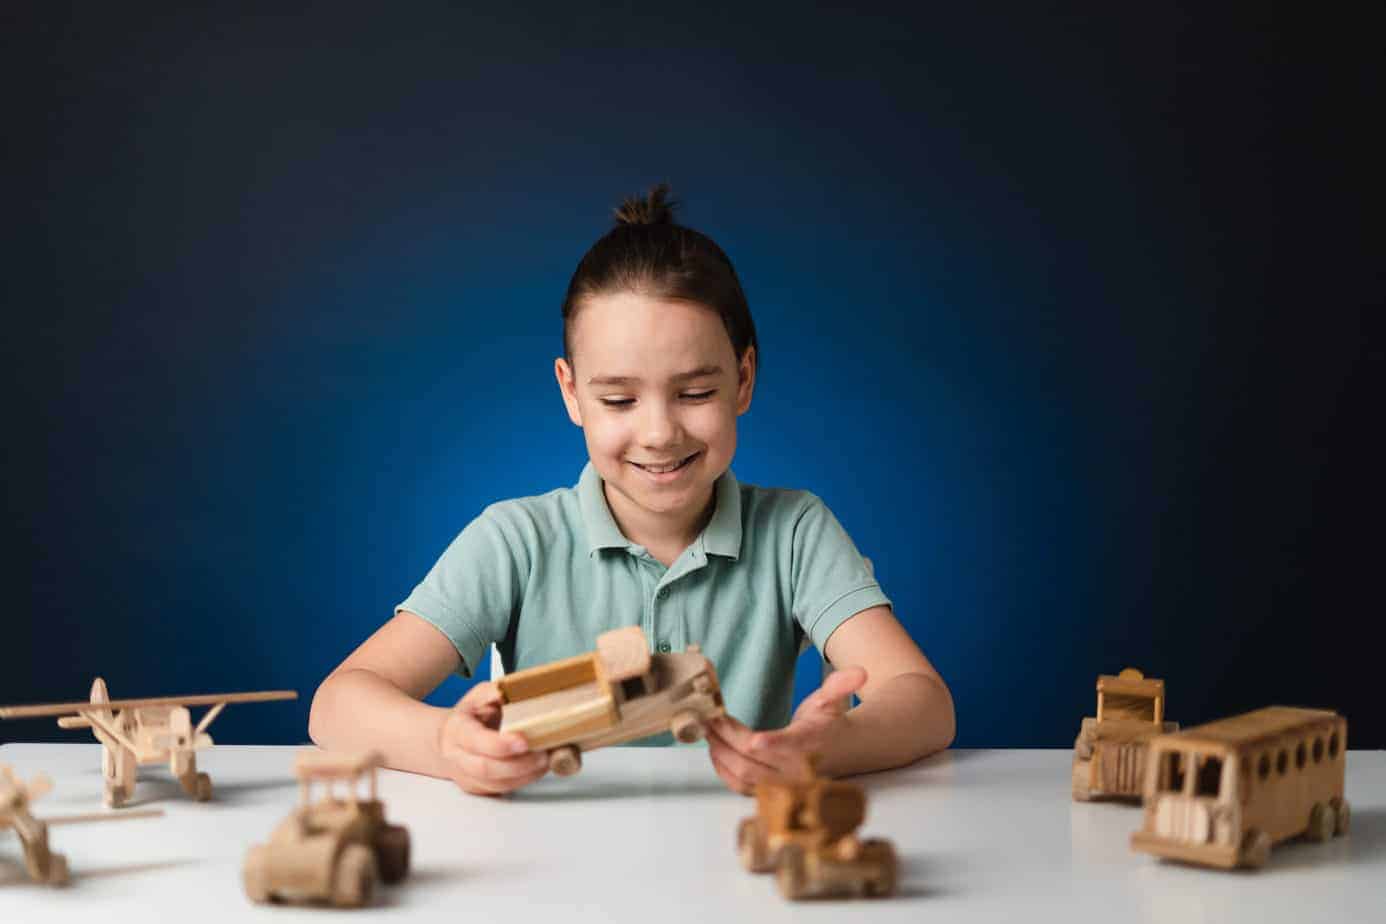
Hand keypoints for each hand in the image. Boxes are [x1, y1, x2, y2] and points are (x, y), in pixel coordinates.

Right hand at [435, 682, 549, 795]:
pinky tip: (539, 768)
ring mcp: (467, 776)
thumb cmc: (470, 715)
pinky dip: (525, 780)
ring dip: (526, 775)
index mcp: (457, 729)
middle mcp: (458, 756)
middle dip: (519, 765)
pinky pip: (503, 789)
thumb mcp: (480, 695)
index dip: (500, 744)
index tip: (523, 741)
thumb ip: (498, 692)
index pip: (475, 741)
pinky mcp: (480, 788)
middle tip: (544, 754)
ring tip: (547, 761)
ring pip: (497, 784)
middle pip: (486, 769)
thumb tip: (522, 689)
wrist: (449, 739)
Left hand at [706, 666, 866, 794]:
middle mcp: (796, 771)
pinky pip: (740, 787)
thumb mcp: (832, 701)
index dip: (773, 745)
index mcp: (810, 746)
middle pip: (753, 760)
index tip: (755, 740)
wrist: (835, 755)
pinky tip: (714, 749)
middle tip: (709, 717)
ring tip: (707, 730)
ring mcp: (781, 785)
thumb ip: (840, 685)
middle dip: (726, 738)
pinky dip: (722, 769)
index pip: (791, 747)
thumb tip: (860, 673)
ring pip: (743, 776)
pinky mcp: (768, 792)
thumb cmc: (828, 725)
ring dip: (720, 753)